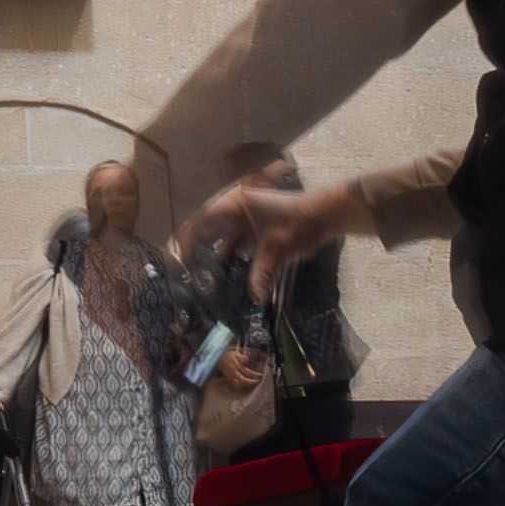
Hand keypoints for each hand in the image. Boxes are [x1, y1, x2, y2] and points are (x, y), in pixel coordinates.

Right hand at [191, 174, 350, 275]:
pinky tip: (225, 274)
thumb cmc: (300, 223)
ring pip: (221, 237)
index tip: (177, 262)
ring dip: (213, 255)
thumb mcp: (278, 250)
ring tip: (200, 276)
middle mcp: (235, 209)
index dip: (187, 241)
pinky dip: (230, 256)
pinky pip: (236, 242)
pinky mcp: (255, 227)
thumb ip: (262, 274)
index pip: (201, 222)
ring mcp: (245, 218)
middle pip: (207, 229)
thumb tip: (255, 300)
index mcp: (234, 205)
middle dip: (196, 250)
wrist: (327, 214)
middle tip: (184, 273)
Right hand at [213, 346, 266, 395]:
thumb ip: (241, 357)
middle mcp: (233, 372)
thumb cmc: (228, 355)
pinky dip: (240, 386)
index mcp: (236, 365)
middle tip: (257, 381)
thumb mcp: (235, 353)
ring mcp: (230, 376)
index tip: (260, 375)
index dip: (254, 374)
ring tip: (252, 383)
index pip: (247, 371)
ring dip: (246, 385)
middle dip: (251, 382)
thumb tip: (246, 360)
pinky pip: (234, 384)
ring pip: (238, 384)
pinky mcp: (228, 378)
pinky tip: (244, 385)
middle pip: (243, 380)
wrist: (218, 358)